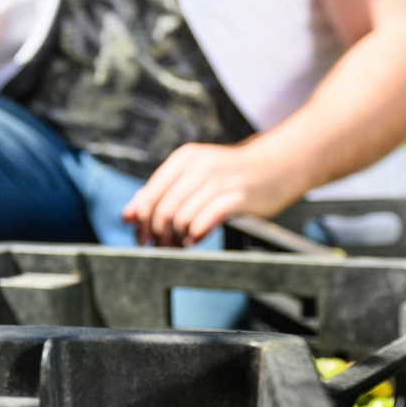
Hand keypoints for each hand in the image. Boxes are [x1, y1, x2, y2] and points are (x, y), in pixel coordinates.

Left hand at [123, 141, 305, 246]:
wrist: (277, 166)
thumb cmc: (232, 174)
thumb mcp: (194, 174)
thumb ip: (161, 192)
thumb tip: (127, 216)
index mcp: (184, 158)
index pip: (150, 195)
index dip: (141, 222)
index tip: (141, 239)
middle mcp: (199, 166)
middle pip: (164, 210)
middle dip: (158, 234)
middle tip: (161, 247)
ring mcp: (220, 180)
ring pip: (182, 217)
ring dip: (177, 238)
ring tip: (180, 244)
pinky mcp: (238, 196)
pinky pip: (205, 221)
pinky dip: (195, 235)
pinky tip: (195, 239)